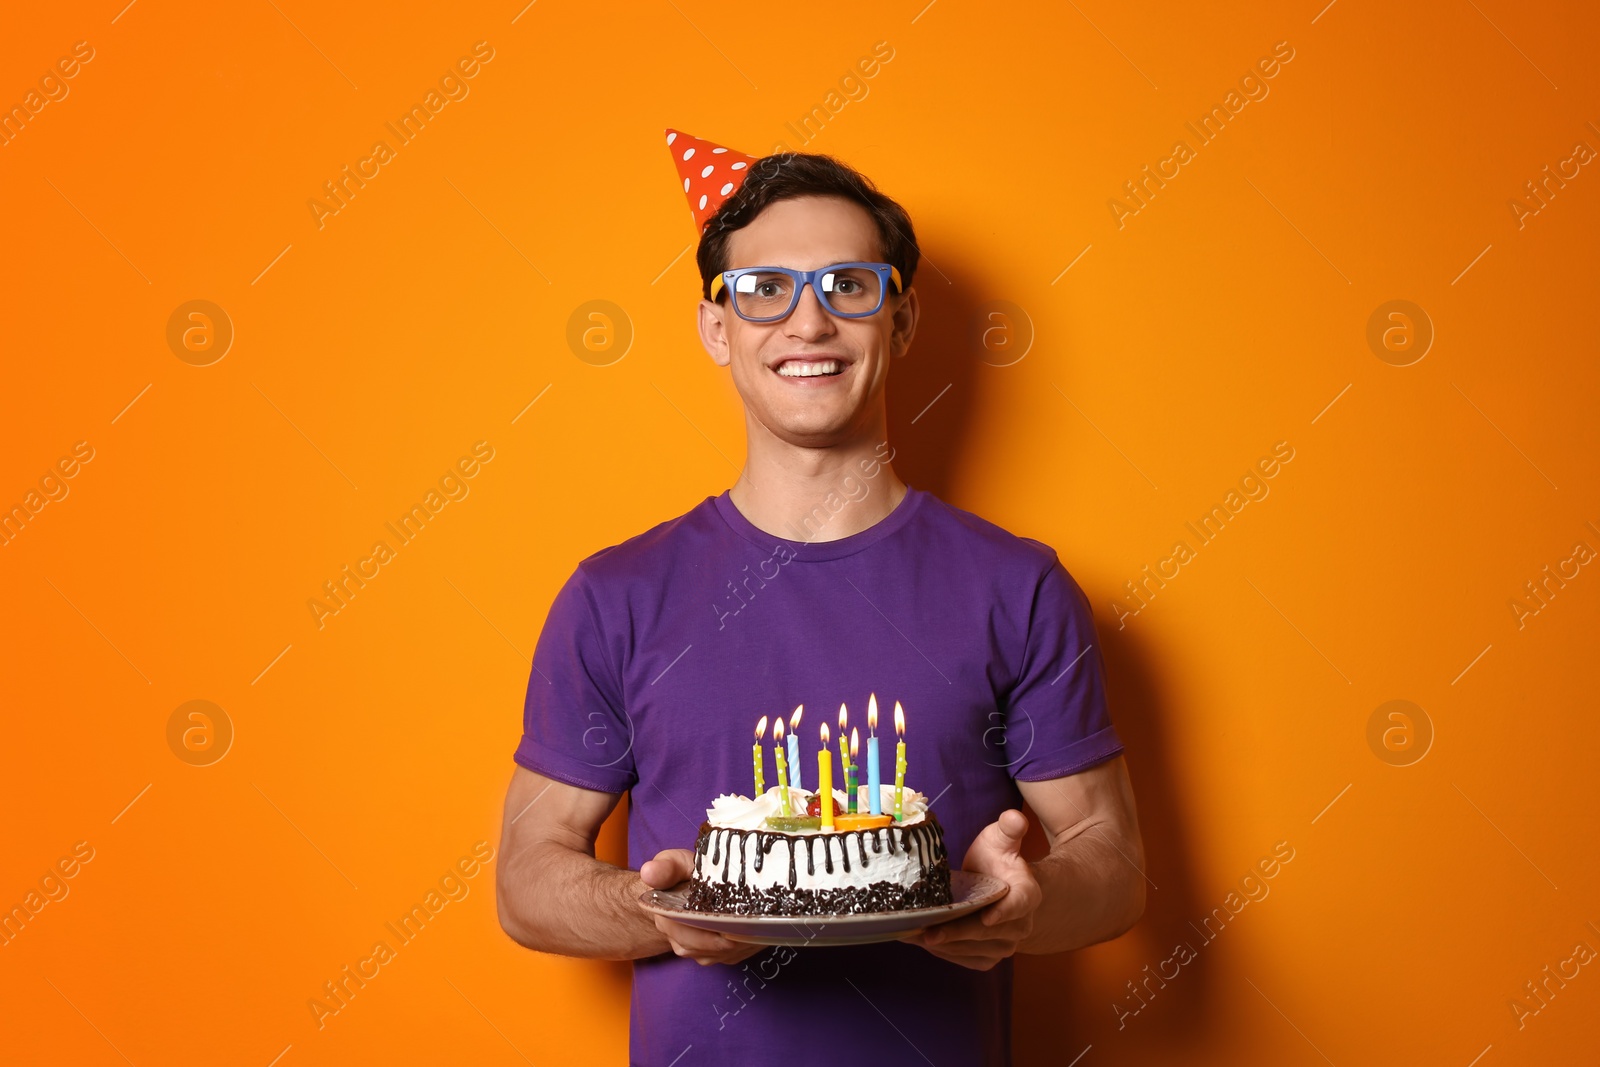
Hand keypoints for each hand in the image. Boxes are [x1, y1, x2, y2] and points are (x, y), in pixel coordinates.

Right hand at [639, 848, 763, 966]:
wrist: (678, 888)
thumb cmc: (678, 874)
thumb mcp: (672, 863)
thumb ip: (664, 867)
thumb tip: (649, 872)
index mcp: (667, 918)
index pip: (688, 933)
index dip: (711, 932)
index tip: (731, 926)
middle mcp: (678, 939)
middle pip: (707, 948)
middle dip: (731, 939)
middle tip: (753, 926)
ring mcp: (694, 949)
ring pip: (720, 955)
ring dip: (740, 945)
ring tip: (758, 929)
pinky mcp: (709, 953)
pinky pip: (728, 957)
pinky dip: (744, 948)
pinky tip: (756, 934)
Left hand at [899, 809, 1038, 970]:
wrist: (1001, 886)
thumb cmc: (999, 860)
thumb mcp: (1001, 839)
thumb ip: (1008, 828)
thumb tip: (1014, 817)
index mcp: (1027, 895)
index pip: (1019, 905)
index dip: (1004, 913)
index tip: (987, 917)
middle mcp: (1020, 926)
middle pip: (987, 933)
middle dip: (956, 933)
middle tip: (926, 932)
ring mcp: (1005, 945)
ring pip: (973, 950)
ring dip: (943, 946)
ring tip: (913, 936)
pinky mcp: (988, 956)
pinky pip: (965, 959)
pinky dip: (943, 953)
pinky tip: (921, 942)